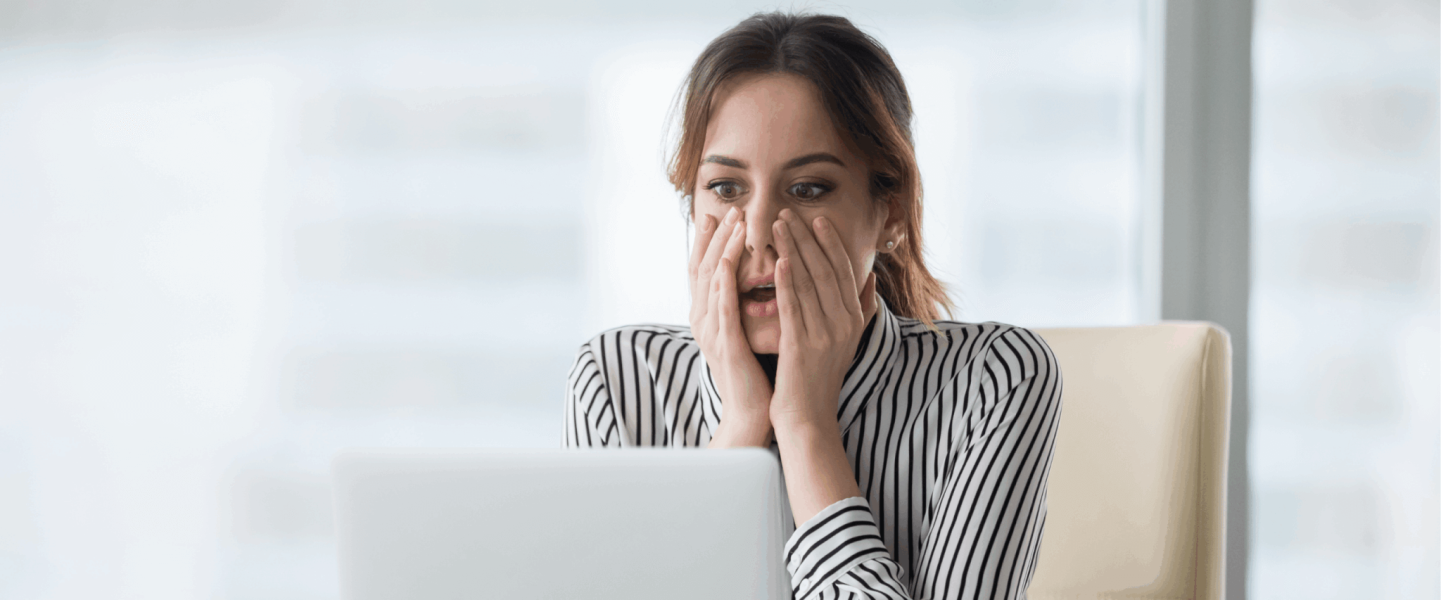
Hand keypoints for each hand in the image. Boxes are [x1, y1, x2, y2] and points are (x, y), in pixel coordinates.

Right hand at [689, 207, 772, 446]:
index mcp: (711, 316)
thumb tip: (770, 277)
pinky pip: (722, 307)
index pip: (708, 270)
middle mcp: (704, 320)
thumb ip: (754, 305)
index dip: (713, 241)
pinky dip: (726, 281)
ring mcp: (711, 331)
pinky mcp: (724, 344)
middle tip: (728, 208)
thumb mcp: (753, 333)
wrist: (753, 414)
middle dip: (716, 236)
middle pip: (705, 268)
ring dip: (722, 248)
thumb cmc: (759, 373)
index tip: (722, 214)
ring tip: (732, 223)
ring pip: (713, 280)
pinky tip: (731, 260)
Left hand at [769, 210, 876, 430]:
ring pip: (807, 283)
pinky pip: (794, 307)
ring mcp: (824, 335)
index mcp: (854, 319)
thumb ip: (862, 308)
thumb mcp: (847, 341)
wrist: (808, 418)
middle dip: (806, 238)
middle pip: (825, 270)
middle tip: (788, 213)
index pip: (843, 271)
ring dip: (792, 250)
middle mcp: (843, 324)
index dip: (830, 243)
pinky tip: (779, 261)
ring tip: (777, 226)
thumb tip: (872, 278)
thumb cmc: (820, 378)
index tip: (816, 219)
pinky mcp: (802, 346)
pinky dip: (787, 283)